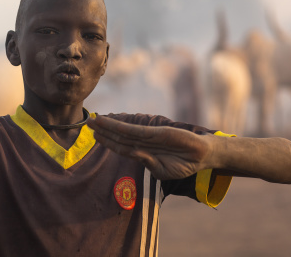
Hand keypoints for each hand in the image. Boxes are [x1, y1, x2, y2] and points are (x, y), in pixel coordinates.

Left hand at [87, 116, 212, 179]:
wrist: (203, 155)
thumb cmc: (184, 164)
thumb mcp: (163, 170)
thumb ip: (147, 162)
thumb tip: (134, 154)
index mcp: (143, 153)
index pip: (121, 146)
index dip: (108, 141)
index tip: (95, 135)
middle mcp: (143, 143)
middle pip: (119, 137)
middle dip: (103, 131)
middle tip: (88, 123)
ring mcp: (149, 137)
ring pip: (124, 132)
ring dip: (108, 126)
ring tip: (94, 120)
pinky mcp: (156, 132)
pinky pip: (136, 131)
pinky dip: (122, 127)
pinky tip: (110, 123)